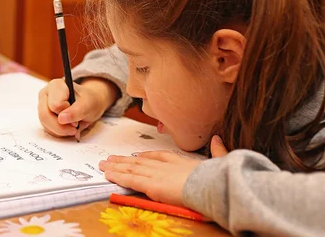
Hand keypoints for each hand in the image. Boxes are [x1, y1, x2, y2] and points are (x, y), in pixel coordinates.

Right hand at [38, 77, 117, 138]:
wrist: (88, 104)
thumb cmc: (88, 101)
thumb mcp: (88, 104)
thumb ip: (76, 111)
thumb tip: (61, 119)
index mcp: (55, 86)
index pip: (55, 105)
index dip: (67, 114)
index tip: (78, 117)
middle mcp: (45, 94)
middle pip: (45, 115)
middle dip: (61, 127)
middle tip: (75, 128)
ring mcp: (42, 106)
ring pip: (45, 124)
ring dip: (61, 131)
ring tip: (73, 127)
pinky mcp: (44, 117)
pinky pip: (47, 129)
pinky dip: (59, 132)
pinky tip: (67, 127)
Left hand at [98, 135, 228, 205]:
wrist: (212, 185)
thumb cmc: (217, 177)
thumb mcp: (220, 161)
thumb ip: (218, 151)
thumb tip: (217, 139)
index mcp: (179, 160)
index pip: (158, 156)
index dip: (145, 157)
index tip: (136, 157)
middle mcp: (164, 165)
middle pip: (139, 162)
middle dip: (123, 161)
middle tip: (110, 159)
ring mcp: (156, 174)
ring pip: (131, 169)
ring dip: (116, 167)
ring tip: (104, 165)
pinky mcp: (150, 185)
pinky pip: (130, 180)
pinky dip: (118, 177)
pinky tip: (108, 175)